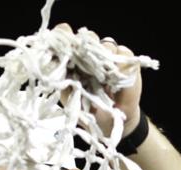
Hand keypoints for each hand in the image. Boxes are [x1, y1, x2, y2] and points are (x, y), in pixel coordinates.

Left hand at [53, 23, 142, 137]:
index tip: (61, 37)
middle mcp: (89, 56)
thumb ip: (62, 82)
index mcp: (72, 62)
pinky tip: (116, 75)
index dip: (62, 35)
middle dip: (84, 44)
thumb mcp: (70, 99)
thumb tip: (55, 65)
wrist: (110, 123)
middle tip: (83, 56)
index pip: (65, 40)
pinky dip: (119, 61)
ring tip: (102, 73)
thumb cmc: (87, 111)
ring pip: (106, 43)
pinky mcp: (125, 62)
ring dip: (103, 54)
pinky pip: (123, 53)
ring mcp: (108, 58)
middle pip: (86, 38)